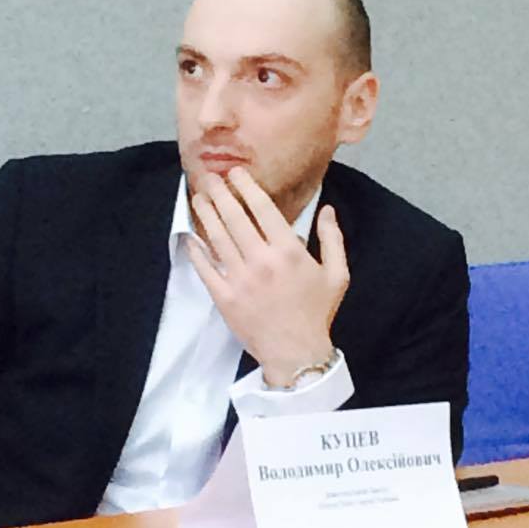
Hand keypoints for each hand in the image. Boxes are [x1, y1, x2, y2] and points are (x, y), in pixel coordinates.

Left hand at [187, 166, 349, 386]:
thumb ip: (333, 239)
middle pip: (235, 219)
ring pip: (218, 239)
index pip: (263, 210)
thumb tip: (328, 210)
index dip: (247, 188)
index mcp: (289, 252)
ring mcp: (240, 280)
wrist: (296, 353)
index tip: (236, 174)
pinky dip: (197, 251)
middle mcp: (262, 261)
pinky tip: (191, 237)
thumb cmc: (317, 314)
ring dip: (206, 215)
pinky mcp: (225, 298)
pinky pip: (206, 270)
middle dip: (220, 194)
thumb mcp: (337, 275)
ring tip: (198, 198)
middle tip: (210, 178)